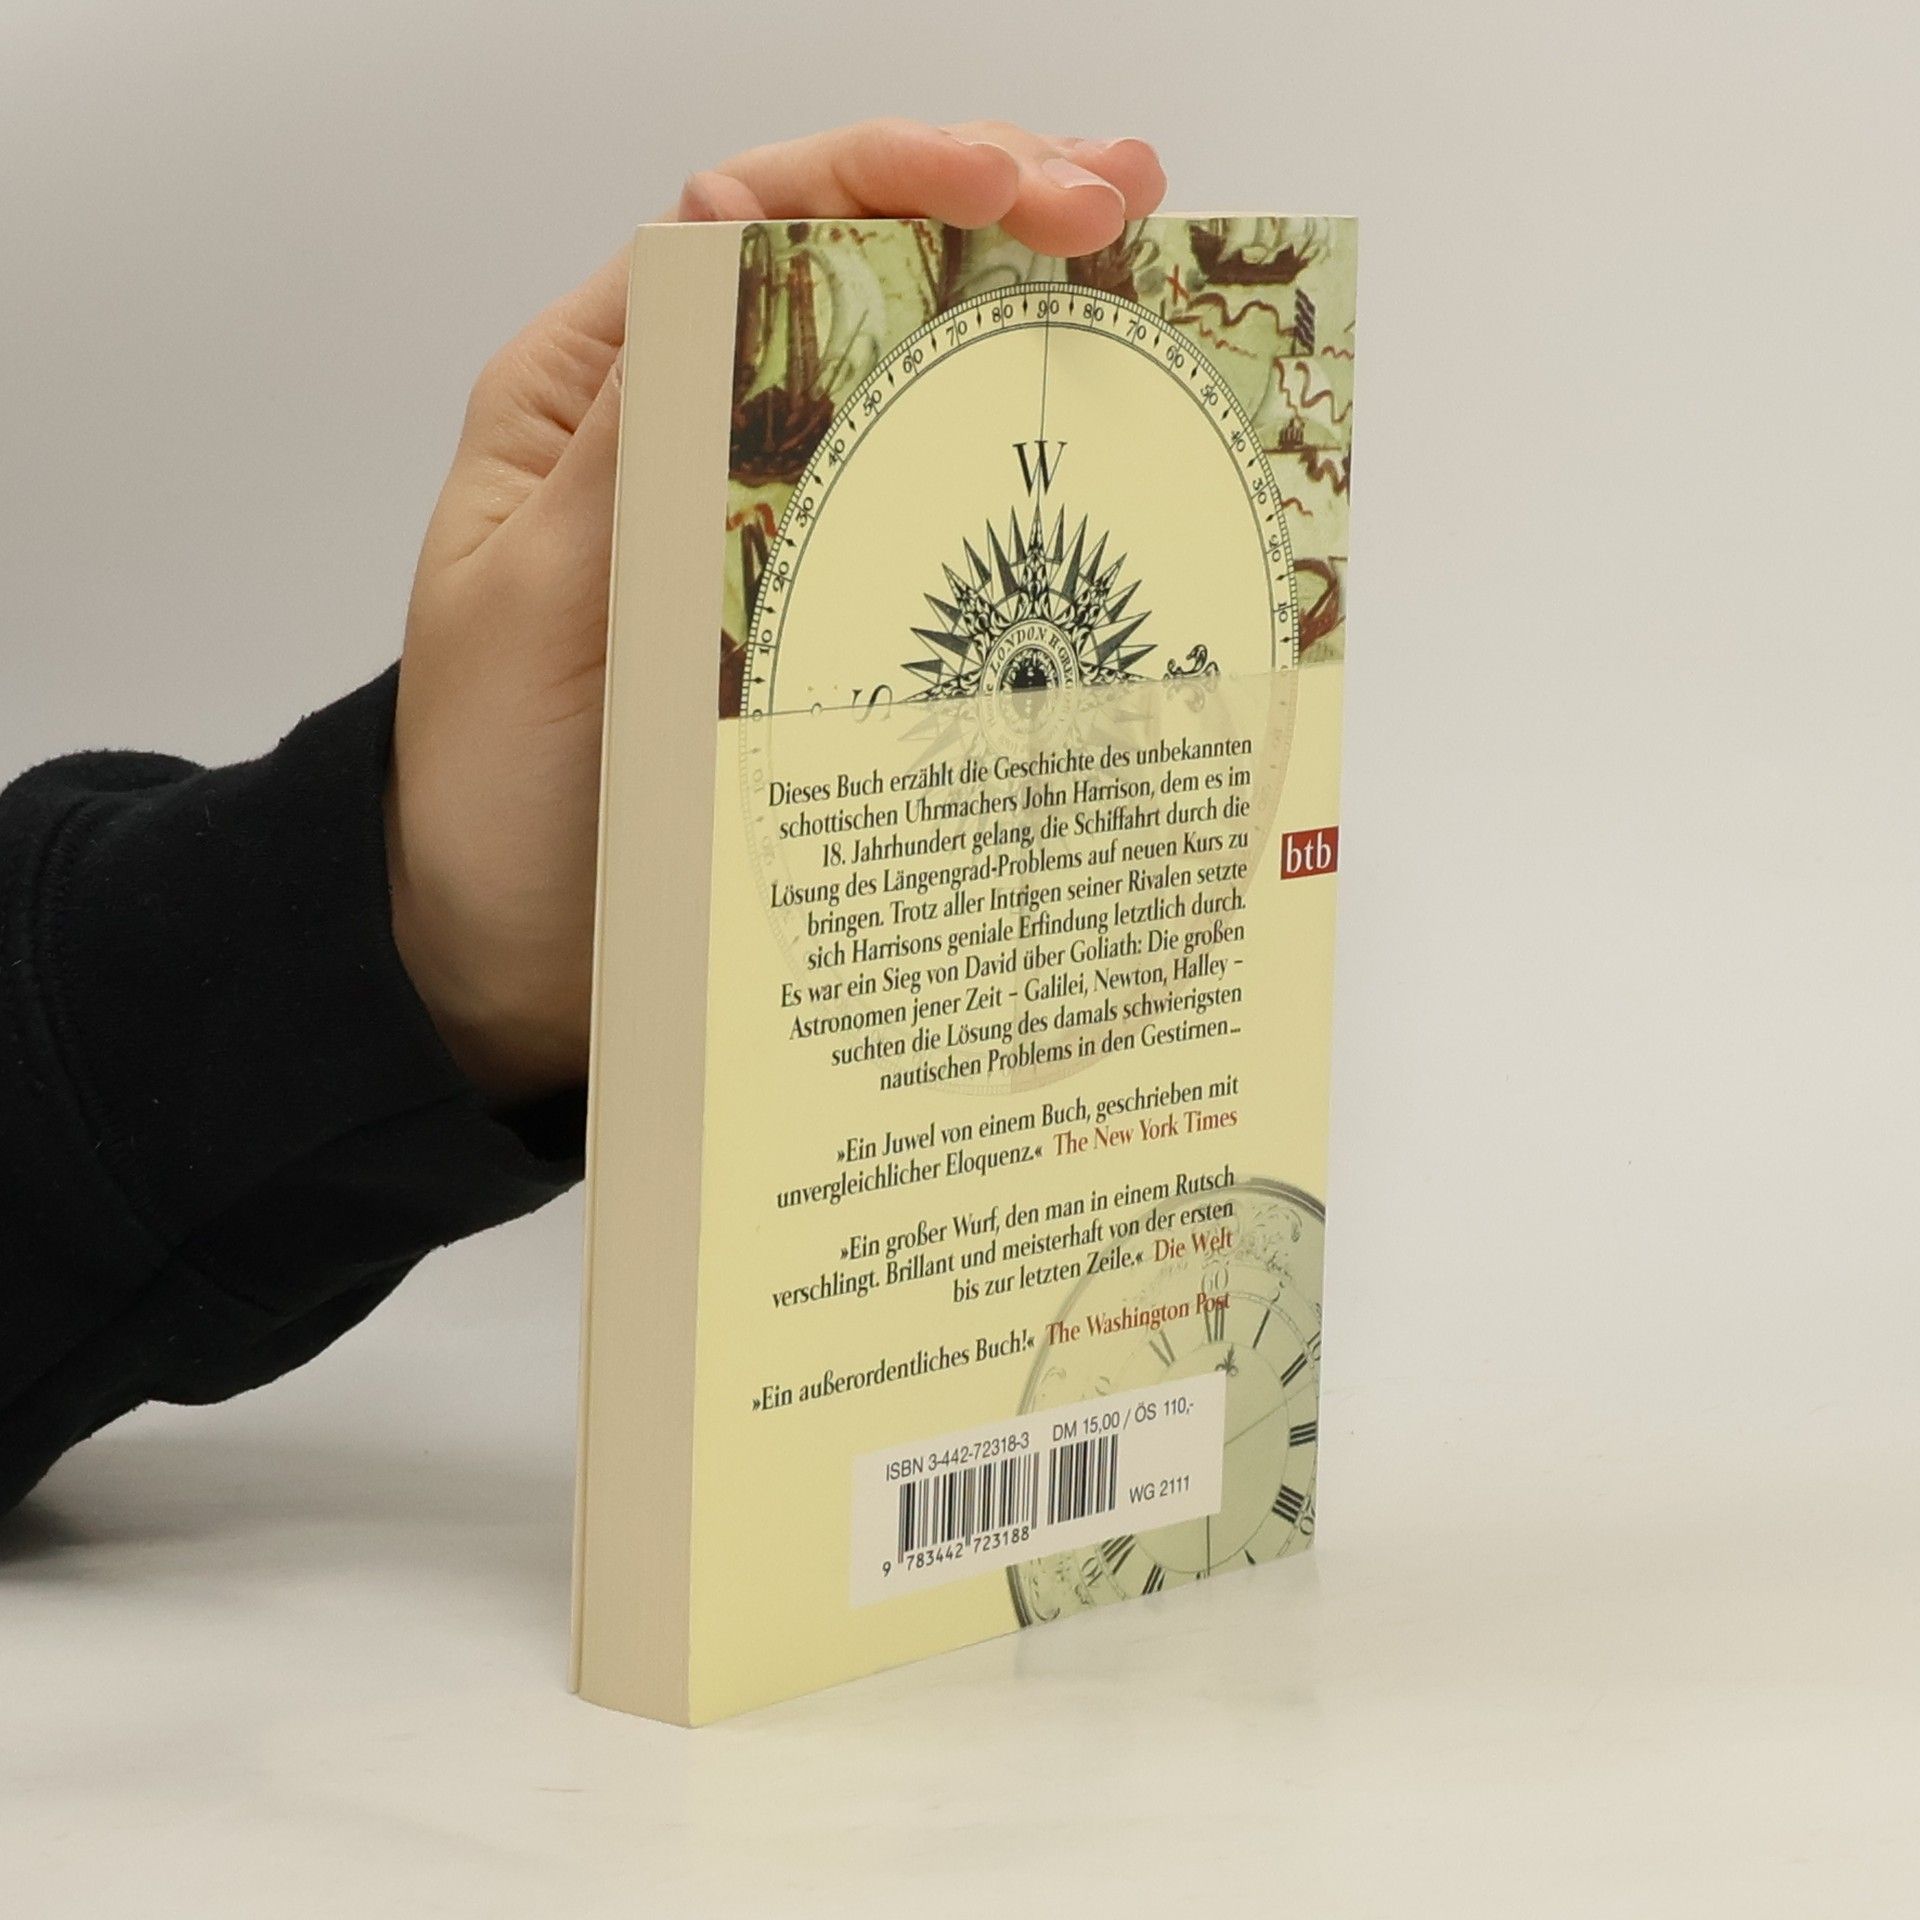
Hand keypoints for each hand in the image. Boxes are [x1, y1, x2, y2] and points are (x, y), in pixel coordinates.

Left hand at [386, 119, 1167, 1104]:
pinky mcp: (817, 619)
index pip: (738, 226)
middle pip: (842, 274)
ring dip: (1017, 313)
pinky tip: (1096, 437)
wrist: (510, 961)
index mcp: (592, 400)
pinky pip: (918, 520)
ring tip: (1140, 265)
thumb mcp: (529, 615)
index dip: (879, 176)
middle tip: (1119, 198)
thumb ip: (623, 453)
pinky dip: (1009, 469)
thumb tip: (715, 257)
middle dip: (985, 208)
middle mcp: (686, 437)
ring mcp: (765, 528)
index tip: (1006, 184)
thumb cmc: (489, 799)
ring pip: (898, 380)